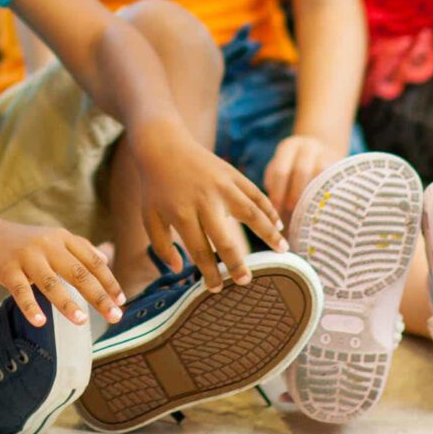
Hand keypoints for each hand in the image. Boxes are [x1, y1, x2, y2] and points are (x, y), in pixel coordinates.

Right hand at [0, 217, 124, 327]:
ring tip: (81, 321)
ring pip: (51, 282)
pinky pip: (20, 290)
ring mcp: (27, 256)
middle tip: (114, 316)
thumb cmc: (21, 242)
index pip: (92, 260)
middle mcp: (48, 245)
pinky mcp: (7, 269)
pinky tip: (40, 322)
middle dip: (99, 296)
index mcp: (62, 238)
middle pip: (78, 272)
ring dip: (67, 302)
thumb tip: (107, 260)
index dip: (109, 281)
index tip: (121, 300)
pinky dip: (31, 306)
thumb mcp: (52, 239)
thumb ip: (78, 249)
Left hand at [130, 125, 285, 292]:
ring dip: (268, 233)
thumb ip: (161, 246)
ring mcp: (221, 186)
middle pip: (224, 239)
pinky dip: (269, 209)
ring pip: (250, 213)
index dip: (210, 272)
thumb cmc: (155, 186)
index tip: (216, 288)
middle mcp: (204, 201)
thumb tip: (179, 270)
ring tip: (282, 251)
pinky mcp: (232, 174)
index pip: (199, 250)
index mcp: (182, 214)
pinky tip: (278, 224)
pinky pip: (255, 194)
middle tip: (246, 281)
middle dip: (236, 263)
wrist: (163, 146)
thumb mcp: (150, 216)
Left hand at [261, 134, 342, 219]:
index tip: (275, 211)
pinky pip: (333, 180)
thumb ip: (275, 186)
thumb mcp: (280, 170)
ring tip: (307, 212)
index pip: (280, 171)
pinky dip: (326, 194)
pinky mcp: (339, 163)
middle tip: (293, 212)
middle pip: (302, 171)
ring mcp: (325, 153)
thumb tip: (273, 213)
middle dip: (296, 194)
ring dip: (313, 195)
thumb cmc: (293, 168)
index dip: (277, 194)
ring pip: (320, 174)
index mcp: (288, 148)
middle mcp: (307, 147)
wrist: (321, 150)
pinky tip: (320, 207)